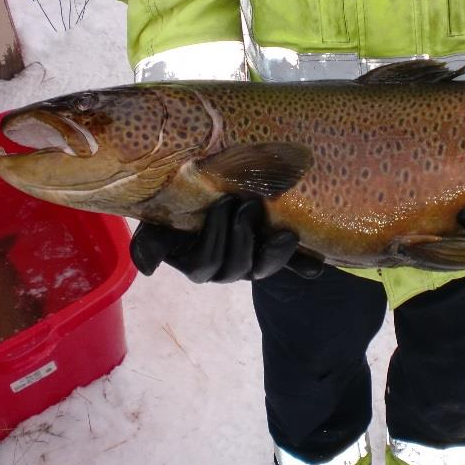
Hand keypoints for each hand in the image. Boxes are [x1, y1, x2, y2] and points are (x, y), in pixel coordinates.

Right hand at [130, 195, 321, 282]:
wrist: (215, 195)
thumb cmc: (182, 208)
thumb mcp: (161, 223)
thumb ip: (151, 242)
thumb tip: (147, 269)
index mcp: (198, 263)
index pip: (204, 264)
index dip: (215, 238)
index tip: (223, 202)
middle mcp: (226, 268)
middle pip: (236, 266)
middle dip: (242, 235)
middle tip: (248, 203)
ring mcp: (252, 263)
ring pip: (263, 269)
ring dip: (274, 254)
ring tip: (283, 233)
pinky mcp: (275, 255)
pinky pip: (292, 266)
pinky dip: (303, 265)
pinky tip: (316, 267)